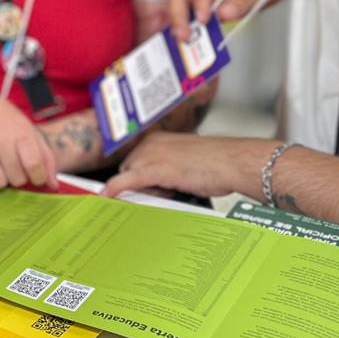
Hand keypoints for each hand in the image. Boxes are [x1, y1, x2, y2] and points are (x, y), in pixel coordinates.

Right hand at [0, 87, 57, 189]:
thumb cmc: (3, 119)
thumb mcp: (28, 130)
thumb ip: (45, 157)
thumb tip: (53, 185)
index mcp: (21, 132)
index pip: (35, 164)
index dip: (38, 177)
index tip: (35, 176)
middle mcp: (1, 139)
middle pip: (17, 178)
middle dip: (18, 177)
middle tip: (13, 166)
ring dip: (0, 179)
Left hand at [101, 132, 273, 199]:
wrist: (232, 162)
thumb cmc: (217, 163)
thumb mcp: (184, 162)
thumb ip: (166, 170)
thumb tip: (155, 186)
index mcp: (157, 139)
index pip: (134, 162)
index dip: (136, 179)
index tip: (134, 189)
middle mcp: (150, 144)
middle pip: (128, 171)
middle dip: (138, 186)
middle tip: (164, 194)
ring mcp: (151, 156)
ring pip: (128, 179)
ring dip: (139, 192)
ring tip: (170, 194)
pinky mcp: (154, 170)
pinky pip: (126, 181)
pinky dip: (114, 189)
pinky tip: (106, 197)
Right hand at [168, 0, 291, 36]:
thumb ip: (243, 0)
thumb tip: (223, 15)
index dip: (200, 1)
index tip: (203, 20)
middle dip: (179, 15)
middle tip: (183, 36)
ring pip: (183, 3)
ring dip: (181, 22)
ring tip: (183, 41)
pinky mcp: (206, 0)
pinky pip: (193, 12)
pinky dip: (191, 25)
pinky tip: (190, 39)